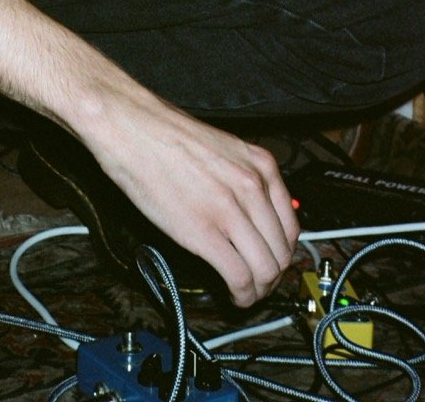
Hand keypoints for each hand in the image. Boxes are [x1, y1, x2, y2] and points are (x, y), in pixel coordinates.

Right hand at [86, 95, 298, 306]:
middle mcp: (253, 187)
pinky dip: (242, 295)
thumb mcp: (223, 150)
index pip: (291, 226)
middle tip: (259, 285)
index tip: (272, 262)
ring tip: (246, 293)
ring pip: (266, 269)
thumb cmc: (167, 136)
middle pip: (281, 252)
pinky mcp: (204, 232)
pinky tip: (234, 295)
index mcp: (260, 165)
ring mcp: (230, 210)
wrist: (133, 129)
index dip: (283, 254)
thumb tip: (250, 212)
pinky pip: (239, 276)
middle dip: (273, 276)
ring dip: (260, 290)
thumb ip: (243, 179)